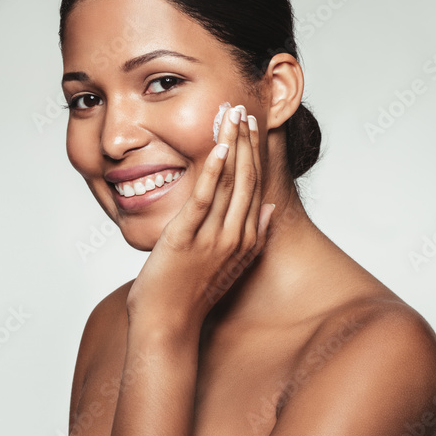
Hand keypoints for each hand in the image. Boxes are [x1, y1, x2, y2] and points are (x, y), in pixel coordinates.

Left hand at [125, 103, 276, 333]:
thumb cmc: (191, 295)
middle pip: (247, 178)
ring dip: (232, 144)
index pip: (255, 186)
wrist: (167, 327)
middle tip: (246, 108)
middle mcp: (235, 236)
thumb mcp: (230, 265)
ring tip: (232, 114)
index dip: (255, 152)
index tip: (253, 125)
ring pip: (230, 182)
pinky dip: (212, 170)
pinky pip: (204, 198)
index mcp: (245, 239)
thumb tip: (268, 209)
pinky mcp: (187, 239)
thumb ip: (253, 236)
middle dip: (247, 141)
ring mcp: (213, 238)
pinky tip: (217, 146)